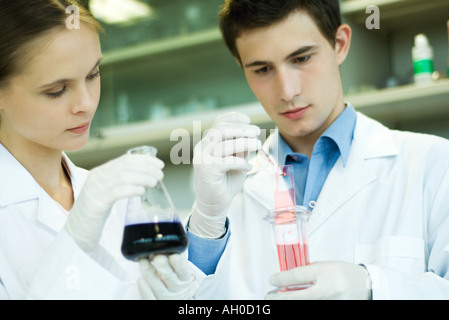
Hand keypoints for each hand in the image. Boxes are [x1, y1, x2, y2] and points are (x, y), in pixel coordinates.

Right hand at [65, 154, 163, 251]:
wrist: (77, 229)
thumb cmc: (96, 211)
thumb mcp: (108, 191)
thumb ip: (122, 182)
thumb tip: (148, 177)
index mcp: (101, 172)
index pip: (126, 159)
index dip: (145, 159)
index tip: (159, 164)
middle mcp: (98, 177)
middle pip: (126, 166)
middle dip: (147, 168)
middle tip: (160, 175)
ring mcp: (96, 189)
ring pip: (123, 176)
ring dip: (143, 178)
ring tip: (154, 183)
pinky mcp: (96, 203)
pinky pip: (117, 191)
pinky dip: (132, 189)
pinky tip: (141, 192)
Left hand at [138, 254, 192, 299]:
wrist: (174, 301)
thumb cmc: (174, 284)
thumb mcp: (179, 274)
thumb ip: (173, 263)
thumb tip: (165, 245)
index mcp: (184, 279)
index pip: (182, 270)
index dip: (177, 262)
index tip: (172, 253)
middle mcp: (177, 290)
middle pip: (170, 277)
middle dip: (163, 266)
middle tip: (157, 257)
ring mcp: (167, 298)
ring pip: (159, 288)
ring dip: (150, 274)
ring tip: (143, 263)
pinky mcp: (157, 303)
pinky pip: (150, 298)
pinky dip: (145, 290)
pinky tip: (141, 280)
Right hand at [189, 112, 260, 237]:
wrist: (215, 204)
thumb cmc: (226, 181)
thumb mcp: (236, 160)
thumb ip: (241, 148)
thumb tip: (252, 134)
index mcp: (208, 143)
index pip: (218, 123)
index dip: (233, 118)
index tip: (248, 120)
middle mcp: (202, 148)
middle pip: (221, 130)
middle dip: (241, 129)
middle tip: (257, 132)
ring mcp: (202, 158)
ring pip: (225, 143)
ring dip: (244, 143)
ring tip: (257, 145)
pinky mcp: (206, 170)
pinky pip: (227, 161)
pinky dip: (241, 162)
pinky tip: (249, 166)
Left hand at [266, 261, 371, 299]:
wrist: (368, 285)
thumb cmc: (346, 273)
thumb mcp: (327, 265)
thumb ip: (309, 271)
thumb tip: (289, 278)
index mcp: (327, 272)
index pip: (298, 276)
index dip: (282, 279)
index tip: (272, 280)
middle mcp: (330, 288)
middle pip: (299, 297)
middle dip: (280, 297)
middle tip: (269, 296)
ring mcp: (333, 301)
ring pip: (306, 303)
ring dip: (290, 301)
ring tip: (280, 299)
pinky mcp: (336, 307)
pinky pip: (315, 305)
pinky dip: (303, 304)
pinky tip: (295, 301)